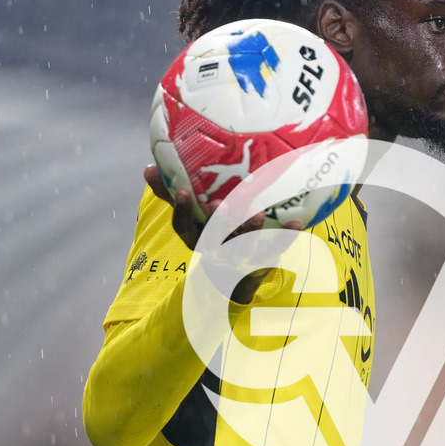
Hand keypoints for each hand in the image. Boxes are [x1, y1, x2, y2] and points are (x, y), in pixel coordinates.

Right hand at [143, 164, 301, 303]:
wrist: (234, 277)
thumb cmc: (211, 236)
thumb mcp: (191, 219)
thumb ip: (172, 194)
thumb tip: (148, 167)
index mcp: (197, 238)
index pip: (183, 227)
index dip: (182, 210)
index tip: (182, 191)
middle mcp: (216, 250)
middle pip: (214, 238)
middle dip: (217, 221)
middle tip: (219, 203)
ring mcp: (240, 257)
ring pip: (244, 246)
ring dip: (251, 229)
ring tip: (258, 211)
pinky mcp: (263, 262)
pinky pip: (275, 249)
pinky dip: (286, 236)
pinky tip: (296, 221)